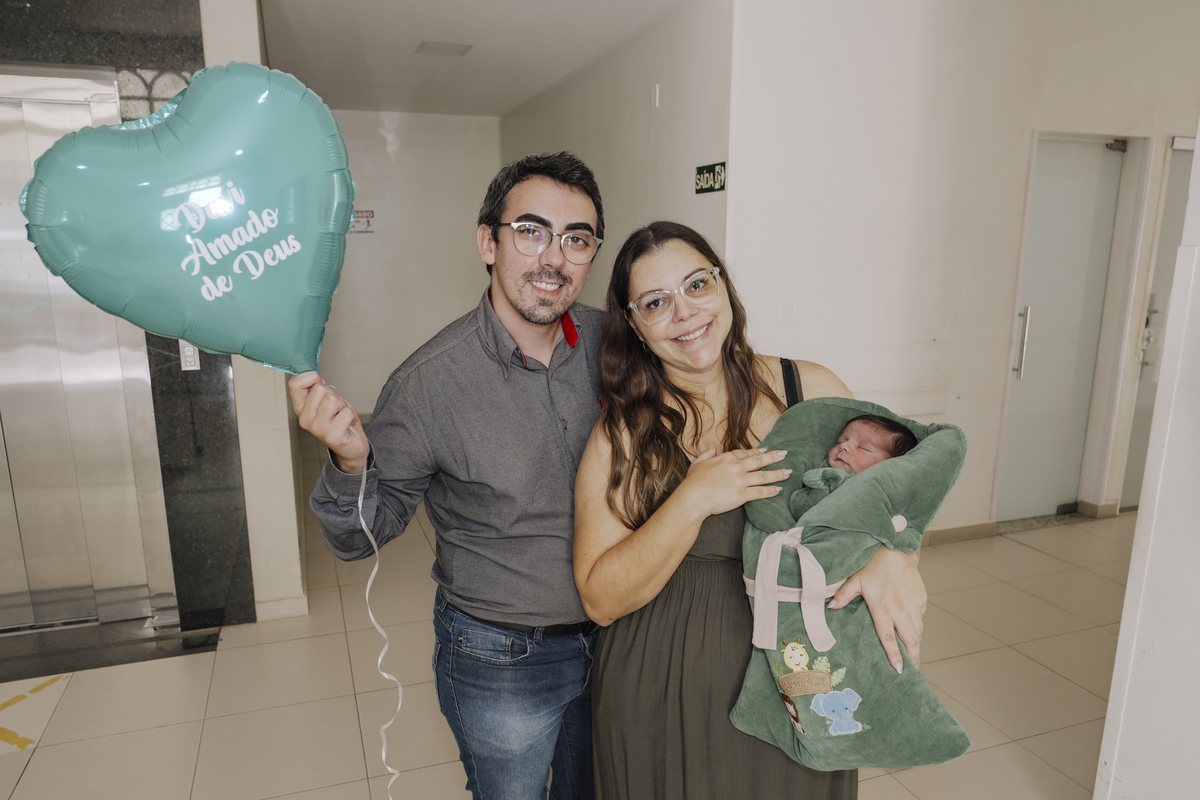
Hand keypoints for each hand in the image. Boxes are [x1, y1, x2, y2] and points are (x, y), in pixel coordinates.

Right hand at [288, 371, 367, 472]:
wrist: (351, 446)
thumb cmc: (339, 421)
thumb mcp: (325, 401)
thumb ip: (317, 389)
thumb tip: (313, 374)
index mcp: (300, 409)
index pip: (295, 384)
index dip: (311, 378)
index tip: (320, 384)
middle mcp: (305, 419)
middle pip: (320, 389)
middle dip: (333, 395)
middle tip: (336, 408)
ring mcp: (318, 429)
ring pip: (333, 399)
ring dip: (342, 405)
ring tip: (340, 416)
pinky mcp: (333, 436)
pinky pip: (346, 412)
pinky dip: (350, 415)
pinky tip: (346, 424)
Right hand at [677, 446, 790, 519]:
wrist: (693, 498)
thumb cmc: (693, 482)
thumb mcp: (698, 463)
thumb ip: (707, 453)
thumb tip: (713, 446)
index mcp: (726, 458)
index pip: (745, 453)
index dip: (757, 452)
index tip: (766, 450)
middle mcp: (737, 467)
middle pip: (759, 461)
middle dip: (774, 457)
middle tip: (784, 454)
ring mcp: (741, 481)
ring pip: (764, 476)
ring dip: (778, 474)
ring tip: (788, 472)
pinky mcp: (743, 495)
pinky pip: (761, 492)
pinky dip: (771, 491)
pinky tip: (779, 489)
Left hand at [829, 547, 925, 672]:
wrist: (896, 549)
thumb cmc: (874, 565)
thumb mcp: (855, 579)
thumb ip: (844, 595)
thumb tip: (831, 607)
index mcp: (883, 607)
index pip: (889, 637)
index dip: (894, 655)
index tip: (899, 670)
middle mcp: (901, 609)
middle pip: (911, 640)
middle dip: (912, 658)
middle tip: (911, 672)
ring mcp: (914, 605)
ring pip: (918, 632)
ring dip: (916, 646)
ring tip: (913, 658)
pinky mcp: (922, 600)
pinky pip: (920, 619)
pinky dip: (917, 628)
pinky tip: (911, 633)